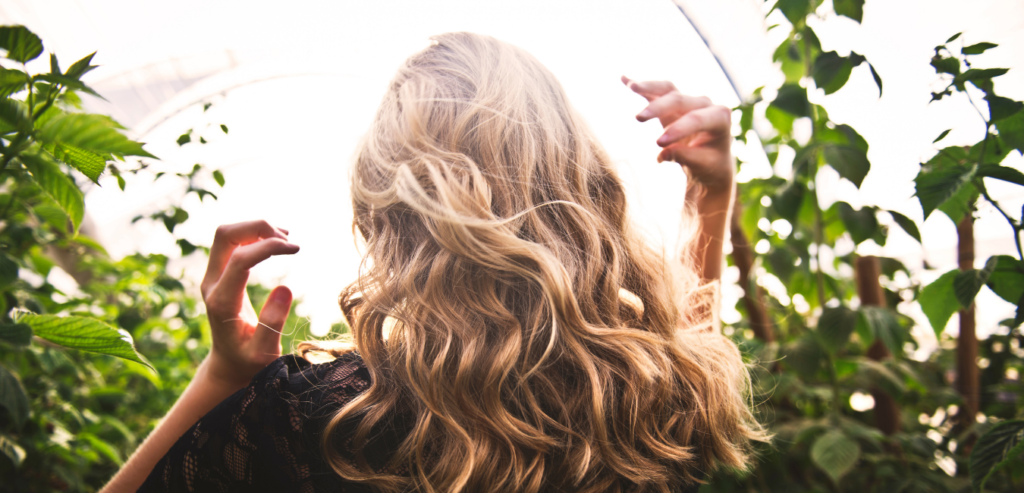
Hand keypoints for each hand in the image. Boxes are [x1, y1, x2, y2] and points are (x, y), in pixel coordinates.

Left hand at [199, 220, 299, 388]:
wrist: (228, 364)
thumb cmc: (248, 362)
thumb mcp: (264, 352)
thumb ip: (272, 323)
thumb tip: (285, 288)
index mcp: (222, 302)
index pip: (239, 258)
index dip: (268, 246)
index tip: (296, 249)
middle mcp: (211, 284)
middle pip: (225, 235)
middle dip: (258, 227)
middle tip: (288, 240)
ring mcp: (213, 277)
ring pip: (227, 234)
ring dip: (256, 229)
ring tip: (286, 240)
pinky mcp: (219, 274)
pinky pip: (232, 242)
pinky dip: (253, 235)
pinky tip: (276, 242)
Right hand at [622, 76, 734, 195]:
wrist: (710, 160)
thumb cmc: (710, 164)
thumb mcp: (703, 166)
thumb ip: (686, 157)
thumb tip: (662, 154)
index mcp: (720, 117)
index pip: (696, 119)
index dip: (677, 129)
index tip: (658, 144)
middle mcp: (705, 104)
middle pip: (679, 100)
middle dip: (659, 108)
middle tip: (638, 118)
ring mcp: (689, 100)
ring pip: (668, 89)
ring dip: (649, 87)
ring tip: (631, 87)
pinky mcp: (673, 102)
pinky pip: (657, 91)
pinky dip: (642, 87)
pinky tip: (624, 79)